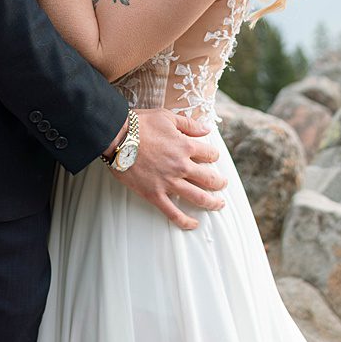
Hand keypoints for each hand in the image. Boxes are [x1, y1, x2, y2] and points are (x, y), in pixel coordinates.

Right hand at [116, 109, 226, 231]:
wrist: (116, 137)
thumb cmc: (140, 124)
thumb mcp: (167, 117)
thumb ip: (189, 125)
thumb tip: (207, 129)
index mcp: (185, 146)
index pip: (210, 154)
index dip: (214, 156)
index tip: (213, 157)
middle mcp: (181, 166)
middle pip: (209, 179)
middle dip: (220, 182)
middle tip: (223, 184)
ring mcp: (169, 183)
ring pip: (198, 198)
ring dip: (212, 203)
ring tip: (219, 204)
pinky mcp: (155, 195)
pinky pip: (173, 213)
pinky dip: (185, 221)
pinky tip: (194, 224)